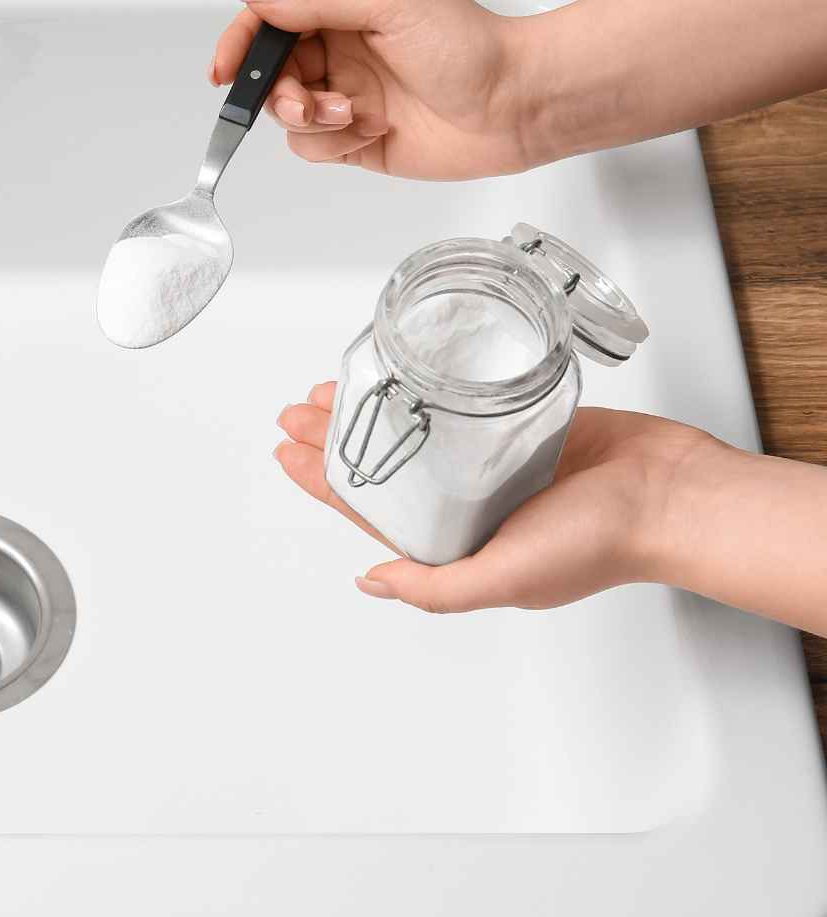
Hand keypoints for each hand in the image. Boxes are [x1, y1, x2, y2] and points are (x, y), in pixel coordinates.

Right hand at [210, 0, 544, 179]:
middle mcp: (340, 55)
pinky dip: (334, 144)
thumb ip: (316, 0)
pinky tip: (372, 131)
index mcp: (343, 12)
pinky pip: (313, 149)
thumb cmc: (469, 46)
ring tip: (353, 116)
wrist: (514, 104)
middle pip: (271, 77)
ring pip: (288, 119)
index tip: (224, 70)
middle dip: (281, 94)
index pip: (271, 23)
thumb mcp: (389, 2)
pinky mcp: (356, 141)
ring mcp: (346, 99)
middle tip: (309, 102)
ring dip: (312, 120)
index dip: (241, 45)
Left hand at [273, 381, 720, 612]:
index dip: (325, 481)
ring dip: (377, 410)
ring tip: (335, 386)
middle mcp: (472, 505)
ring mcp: (497, 464)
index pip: (373, 510)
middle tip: (297, 410)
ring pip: (418, 431)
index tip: (287, 453)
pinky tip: (404, 373)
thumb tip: (370, 582)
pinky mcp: (525, 427)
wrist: (672, 495)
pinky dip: (431, 390)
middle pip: (387, 466)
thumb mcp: (503, 579)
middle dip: (338, 438)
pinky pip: (464, 407)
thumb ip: (435, 586)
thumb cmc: (600, 544)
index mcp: (459, 544)